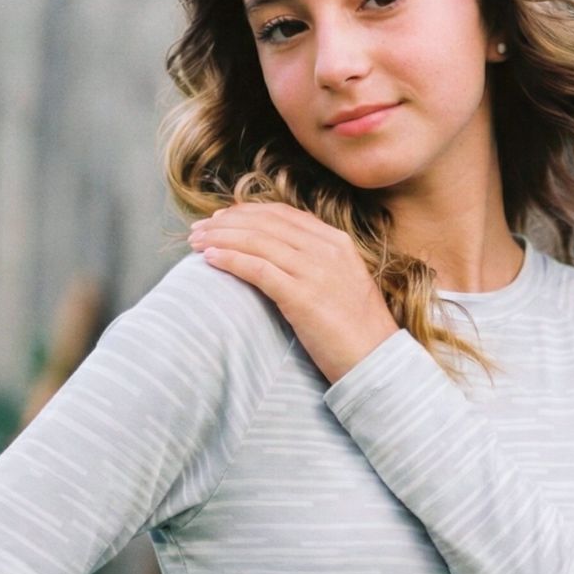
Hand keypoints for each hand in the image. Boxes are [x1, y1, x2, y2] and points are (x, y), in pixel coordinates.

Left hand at [187, 202, 399, 384]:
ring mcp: (315, 271)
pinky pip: (257, 269)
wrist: (378, 361)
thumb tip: (279, 258)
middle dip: (226, 222)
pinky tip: (210, 259)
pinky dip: (230, 260)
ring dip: (221, 238)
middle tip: (199, 229)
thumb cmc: (358, 331)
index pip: (283, 215)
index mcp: (336, 242)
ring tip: (196, 243)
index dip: (248, 212)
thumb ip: (317, 264)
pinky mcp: (302, 297)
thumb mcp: (343, 283)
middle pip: (265, 223)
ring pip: (257, 241)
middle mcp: (326, 250)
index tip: (222, 217)